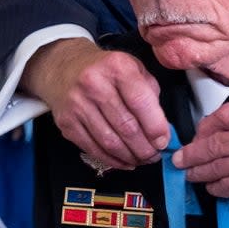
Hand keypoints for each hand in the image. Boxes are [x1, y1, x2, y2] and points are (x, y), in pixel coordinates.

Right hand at [23, 38, 169, 169]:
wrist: (64, 69)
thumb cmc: (107, 71)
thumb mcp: (134, 68)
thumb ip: (150, 95)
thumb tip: (162, 130)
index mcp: (117, 66)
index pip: (140, 102)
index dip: (156, 127)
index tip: (164, 141)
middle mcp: (94, 83)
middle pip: (126, 126)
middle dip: (145, 148)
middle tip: (155, 155)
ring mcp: (77, 104)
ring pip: (110, 142)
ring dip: (131, 157)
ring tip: (142, 160)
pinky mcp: (66, 123)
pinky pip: (93, 149)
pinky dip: (113, 160)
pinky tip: (125, 161)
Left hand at [172, 101, 228, 226]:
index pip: (225, 114)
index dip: (206, 126)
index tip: (199, 134)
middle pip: (214, 142)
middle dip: (192, 152)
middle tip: (181, 157)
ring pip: (216, 166)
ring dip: (199, 171)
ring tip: (190, 173)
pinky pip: (224, 186)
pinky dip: (215, 187)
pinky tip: (213, 187)